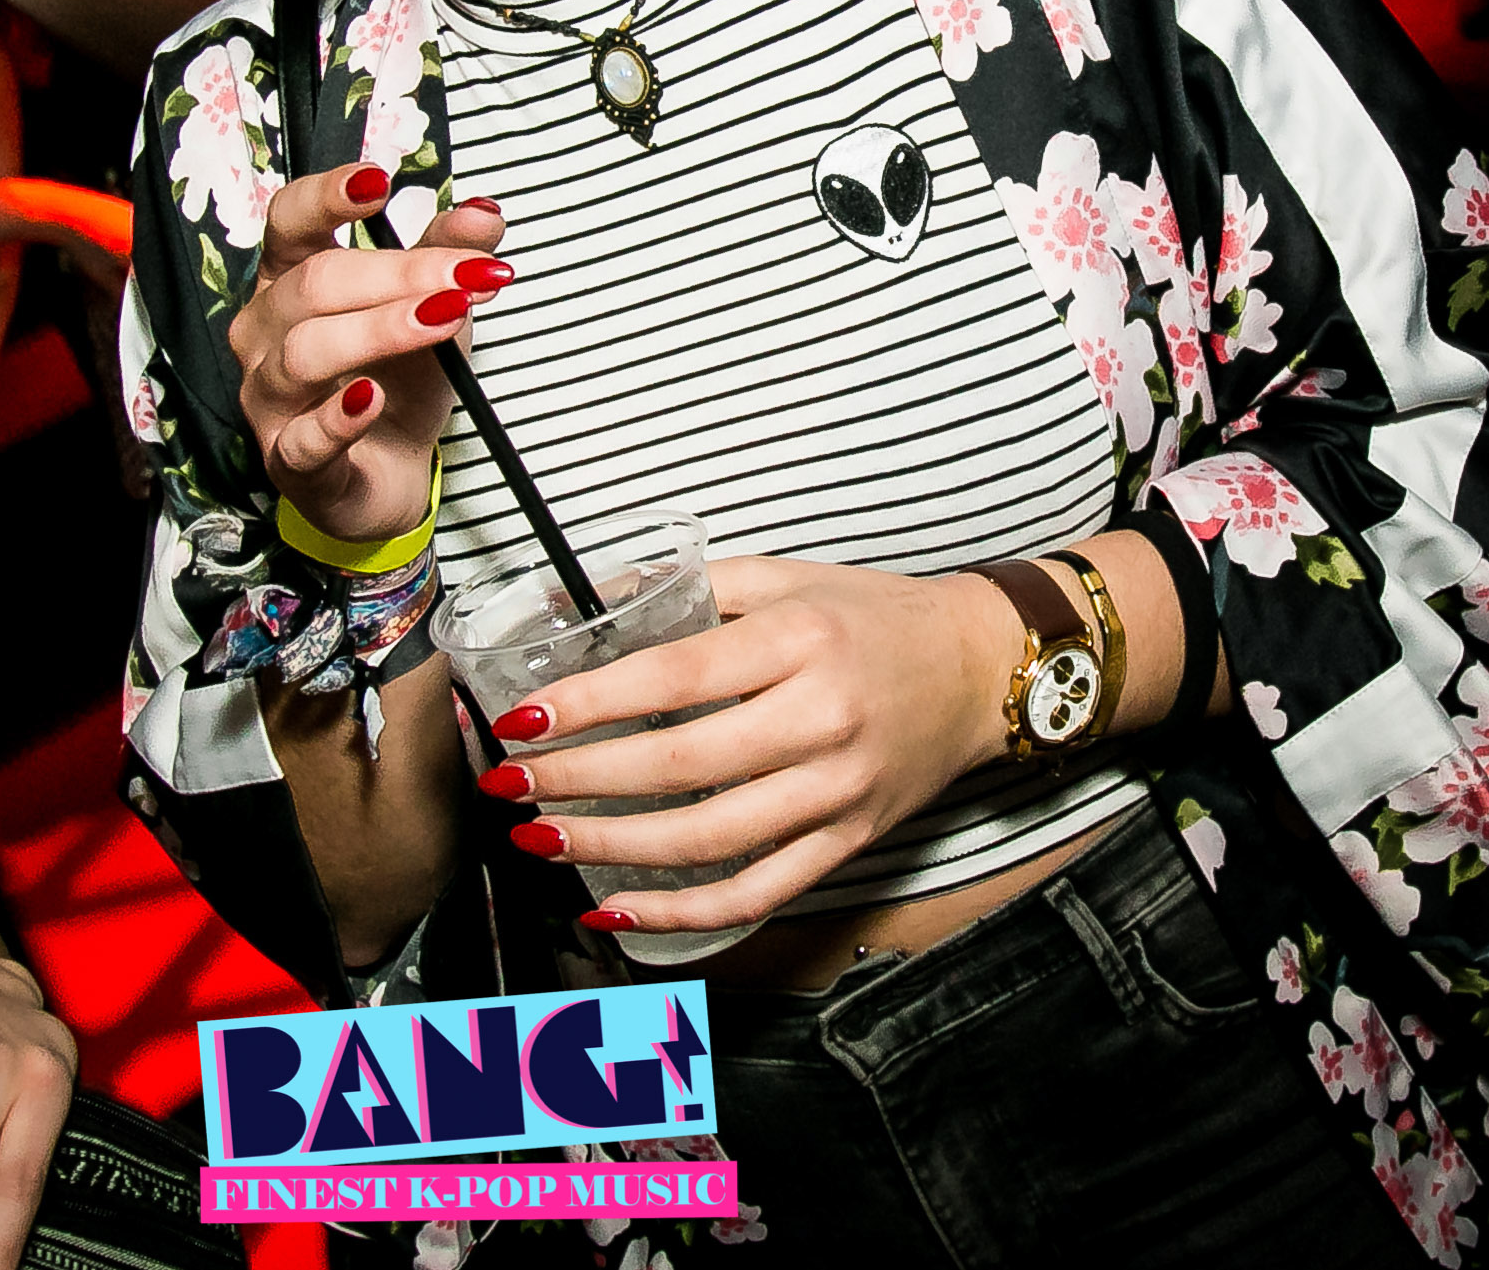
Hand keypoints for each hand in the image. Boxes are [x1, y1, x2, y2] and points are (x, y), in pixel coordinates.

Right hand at [230, 164, 509, 544]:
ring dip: (380, 329)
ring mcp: (267, 397)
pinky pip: (304, 438)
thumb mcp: (433, 305)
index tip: (380, 181)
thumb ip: (450, 255)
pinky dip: (339, 418)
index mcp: (288, 279)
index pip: (288, 221)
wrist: (392, 473)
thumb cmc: (398, 379)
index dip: (327, 197)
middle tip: (470, 274)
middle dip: (399, 274)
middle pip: (314, 284)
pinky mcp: (287, 460)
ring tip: (445, 318)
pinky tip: (373, 398)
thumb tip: (483, 214)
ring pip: (305, 352)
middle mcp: (263, 330)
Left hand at [476, 556, 1021, 932]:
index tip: (521, 719)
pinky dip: (679, 912)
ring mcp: (837, 792)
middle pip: (681, 767)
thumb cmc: (873, 617)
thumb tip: (583, 605)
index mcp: (797, 642)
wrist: (981, 670)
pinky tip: (614, 906)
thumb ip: (691, 589)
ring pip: (710, 840)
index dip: (590, 706)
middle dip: (579, 781)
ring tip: (540, 837)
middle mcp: (820, 720)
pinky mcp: (847, 841)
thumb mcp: (786, 577)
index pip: (674, 679)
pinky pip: (755, 892)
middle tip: (507, 783)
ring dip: (611, 847)